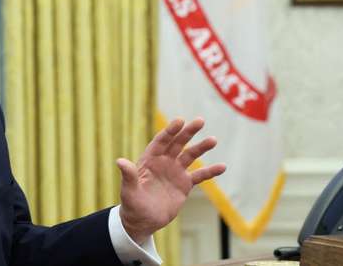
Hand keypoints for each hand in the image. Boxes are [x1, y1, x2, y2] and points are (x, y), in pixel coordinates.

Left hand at [116, 118, 225, 243]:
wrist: (143, 221)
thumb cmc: (132, 205)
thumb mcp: (129, 191)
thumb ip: (128, 176)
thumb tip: (119, 161)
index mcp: (149, 160)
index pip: (161, 142)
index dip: (170, 131)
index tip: (180, 121)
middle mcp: (163, 162)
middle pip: (177, 143)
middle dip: (188, 132)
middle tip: (200, 121)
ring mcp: (174, 172)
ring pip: (189, 156)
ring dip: (201, 148)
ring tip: (213, 140)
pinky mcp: (184, 184)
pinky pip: (199, 176)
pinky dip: (210, 171)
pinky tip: (222, 166)